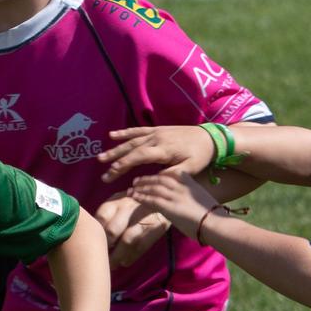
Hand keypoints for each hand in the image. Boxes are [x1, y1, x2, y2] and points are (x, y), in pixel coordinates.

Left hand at [95, 193, 169, 265]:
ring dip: (117, 256)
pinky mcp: (157, 226)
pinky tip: (124, 262)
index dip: (97, 235)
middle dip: (106, 247)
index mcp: (116, 201)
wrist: (162, 199)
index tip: (93, 245)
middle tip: (101, 258)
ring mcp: (144, 217)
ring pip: (127, 240)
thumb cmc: (132, 206)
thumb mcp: (118, 205)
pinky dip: (131, 257)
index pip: (101, 218)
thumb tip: (91, 238)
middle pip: (112, 230)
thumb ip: (106, 218)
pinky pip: (141, 246)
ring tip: (112, 265)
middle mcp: (129, 207)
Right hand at [99, 124, 216, 181]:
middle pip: (132, 149)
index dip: (126, 163)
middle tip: (103, 173)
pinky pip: (137, 130)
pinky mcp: (156, 130)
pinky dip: (124, 133)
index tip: (113, 171)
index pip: (140, 156)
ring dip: (115, 149)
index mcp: (165, 149)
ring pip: (131, 140)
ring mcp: (156, 132)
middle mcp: (157, 138)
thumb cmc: (200, 156)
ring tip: (101, 157)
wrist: (209, 137)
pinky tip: (112, 135)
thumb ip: (172, 174)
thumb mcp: (190, 168)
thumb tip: (154, 181)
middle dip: (116, 161)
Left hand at [127, 170, 217, 230]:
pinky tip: (134, 197)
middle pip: (160, 179)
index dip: (160, 175)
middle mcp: (181, 186)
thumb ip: (194, 197)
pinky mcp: (168, 206)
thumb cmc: (213, 217)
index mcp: (191, 183)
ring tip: (131, 189)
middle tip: (137, 180)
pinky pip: (151, 199)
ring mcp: (173, 195)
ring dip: (141, 188)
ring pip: (153, 188)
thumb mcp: (204, 200)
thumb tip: (188, 204)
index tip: (153, 176)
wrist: (214, 223)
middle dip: (147, 179)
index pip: (172, 174)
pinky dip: (141, 197)